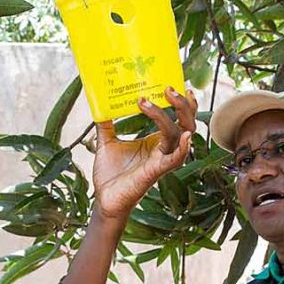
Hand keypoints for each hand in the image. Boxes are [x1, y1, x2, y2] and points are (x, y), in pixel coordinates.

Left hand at [93, 87, 198, 220]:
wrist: (104, 199)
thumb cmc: (110, 174)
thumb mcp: (106, 142)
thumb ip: (105, 123)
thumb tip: (98, 103)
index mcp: (155, 142)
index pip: (176, 119)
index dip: (181, 103)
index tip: (176, 84)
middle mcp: (162, 149)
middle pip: (185, 124)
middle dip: (182, 105)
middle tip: (169, 87)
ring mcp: (160, 160)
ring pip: (179, 136)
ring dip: (171, 116)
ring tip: (160, 99)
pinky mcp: (155, 173)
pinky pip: (174, 160)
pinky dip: (182, 149)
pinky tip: (184, 137)